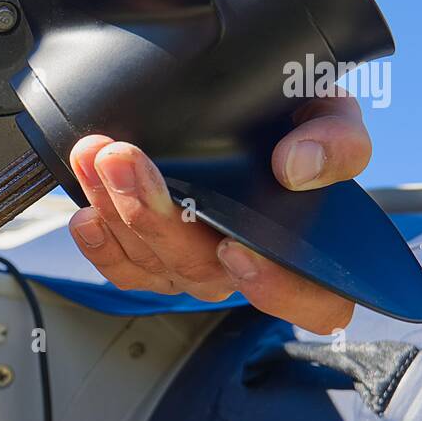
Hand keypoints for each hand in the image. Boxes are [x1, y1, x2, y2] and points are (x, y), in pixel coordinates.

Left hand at [66, 90, 371, 334]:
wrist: (251, 122)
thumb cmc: (297, 130)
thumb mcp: (330, 118)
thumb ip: (335, 140)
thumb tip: (298, 167)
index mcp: (305, 251)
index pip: (316, 302)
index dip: (278, 288)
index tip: (237, 246)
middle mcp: (247, 269)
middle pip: (204, 270)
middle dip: (157, 215)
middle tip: (125, 161)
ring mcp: (197, 267)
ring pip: (157, 263)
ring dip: (117, 211)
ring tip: (98, 158)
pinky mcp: (156, 260)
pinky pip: (126, 271)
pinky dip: (100, 245)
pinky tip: (86, 213)